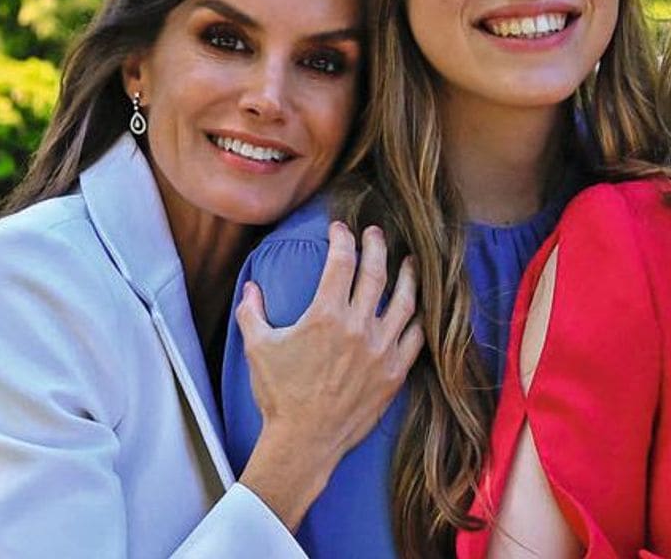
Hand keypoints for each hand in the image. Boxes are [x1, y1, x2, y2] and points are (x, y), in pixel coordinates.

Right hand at [235, 221, 422, 529]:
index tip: (341, 229)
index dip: (343, 240)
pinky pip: (416, 338)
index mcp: (326, 316)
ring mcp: (382, 350)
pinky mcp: (395, 373)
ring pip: (406, 302)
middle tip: (376, 233)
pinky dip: (419, 319)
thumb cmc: (279, 395)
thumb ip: (252, 312)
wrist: (304, 441)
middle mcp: (359, 328)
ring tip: (409, 262)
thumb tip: (251, 287)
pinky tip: (419, 309)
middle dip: (377, 246)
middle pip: (377, 273)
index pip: (341, 262)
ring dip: (408, 276)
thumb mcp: (258, 349)